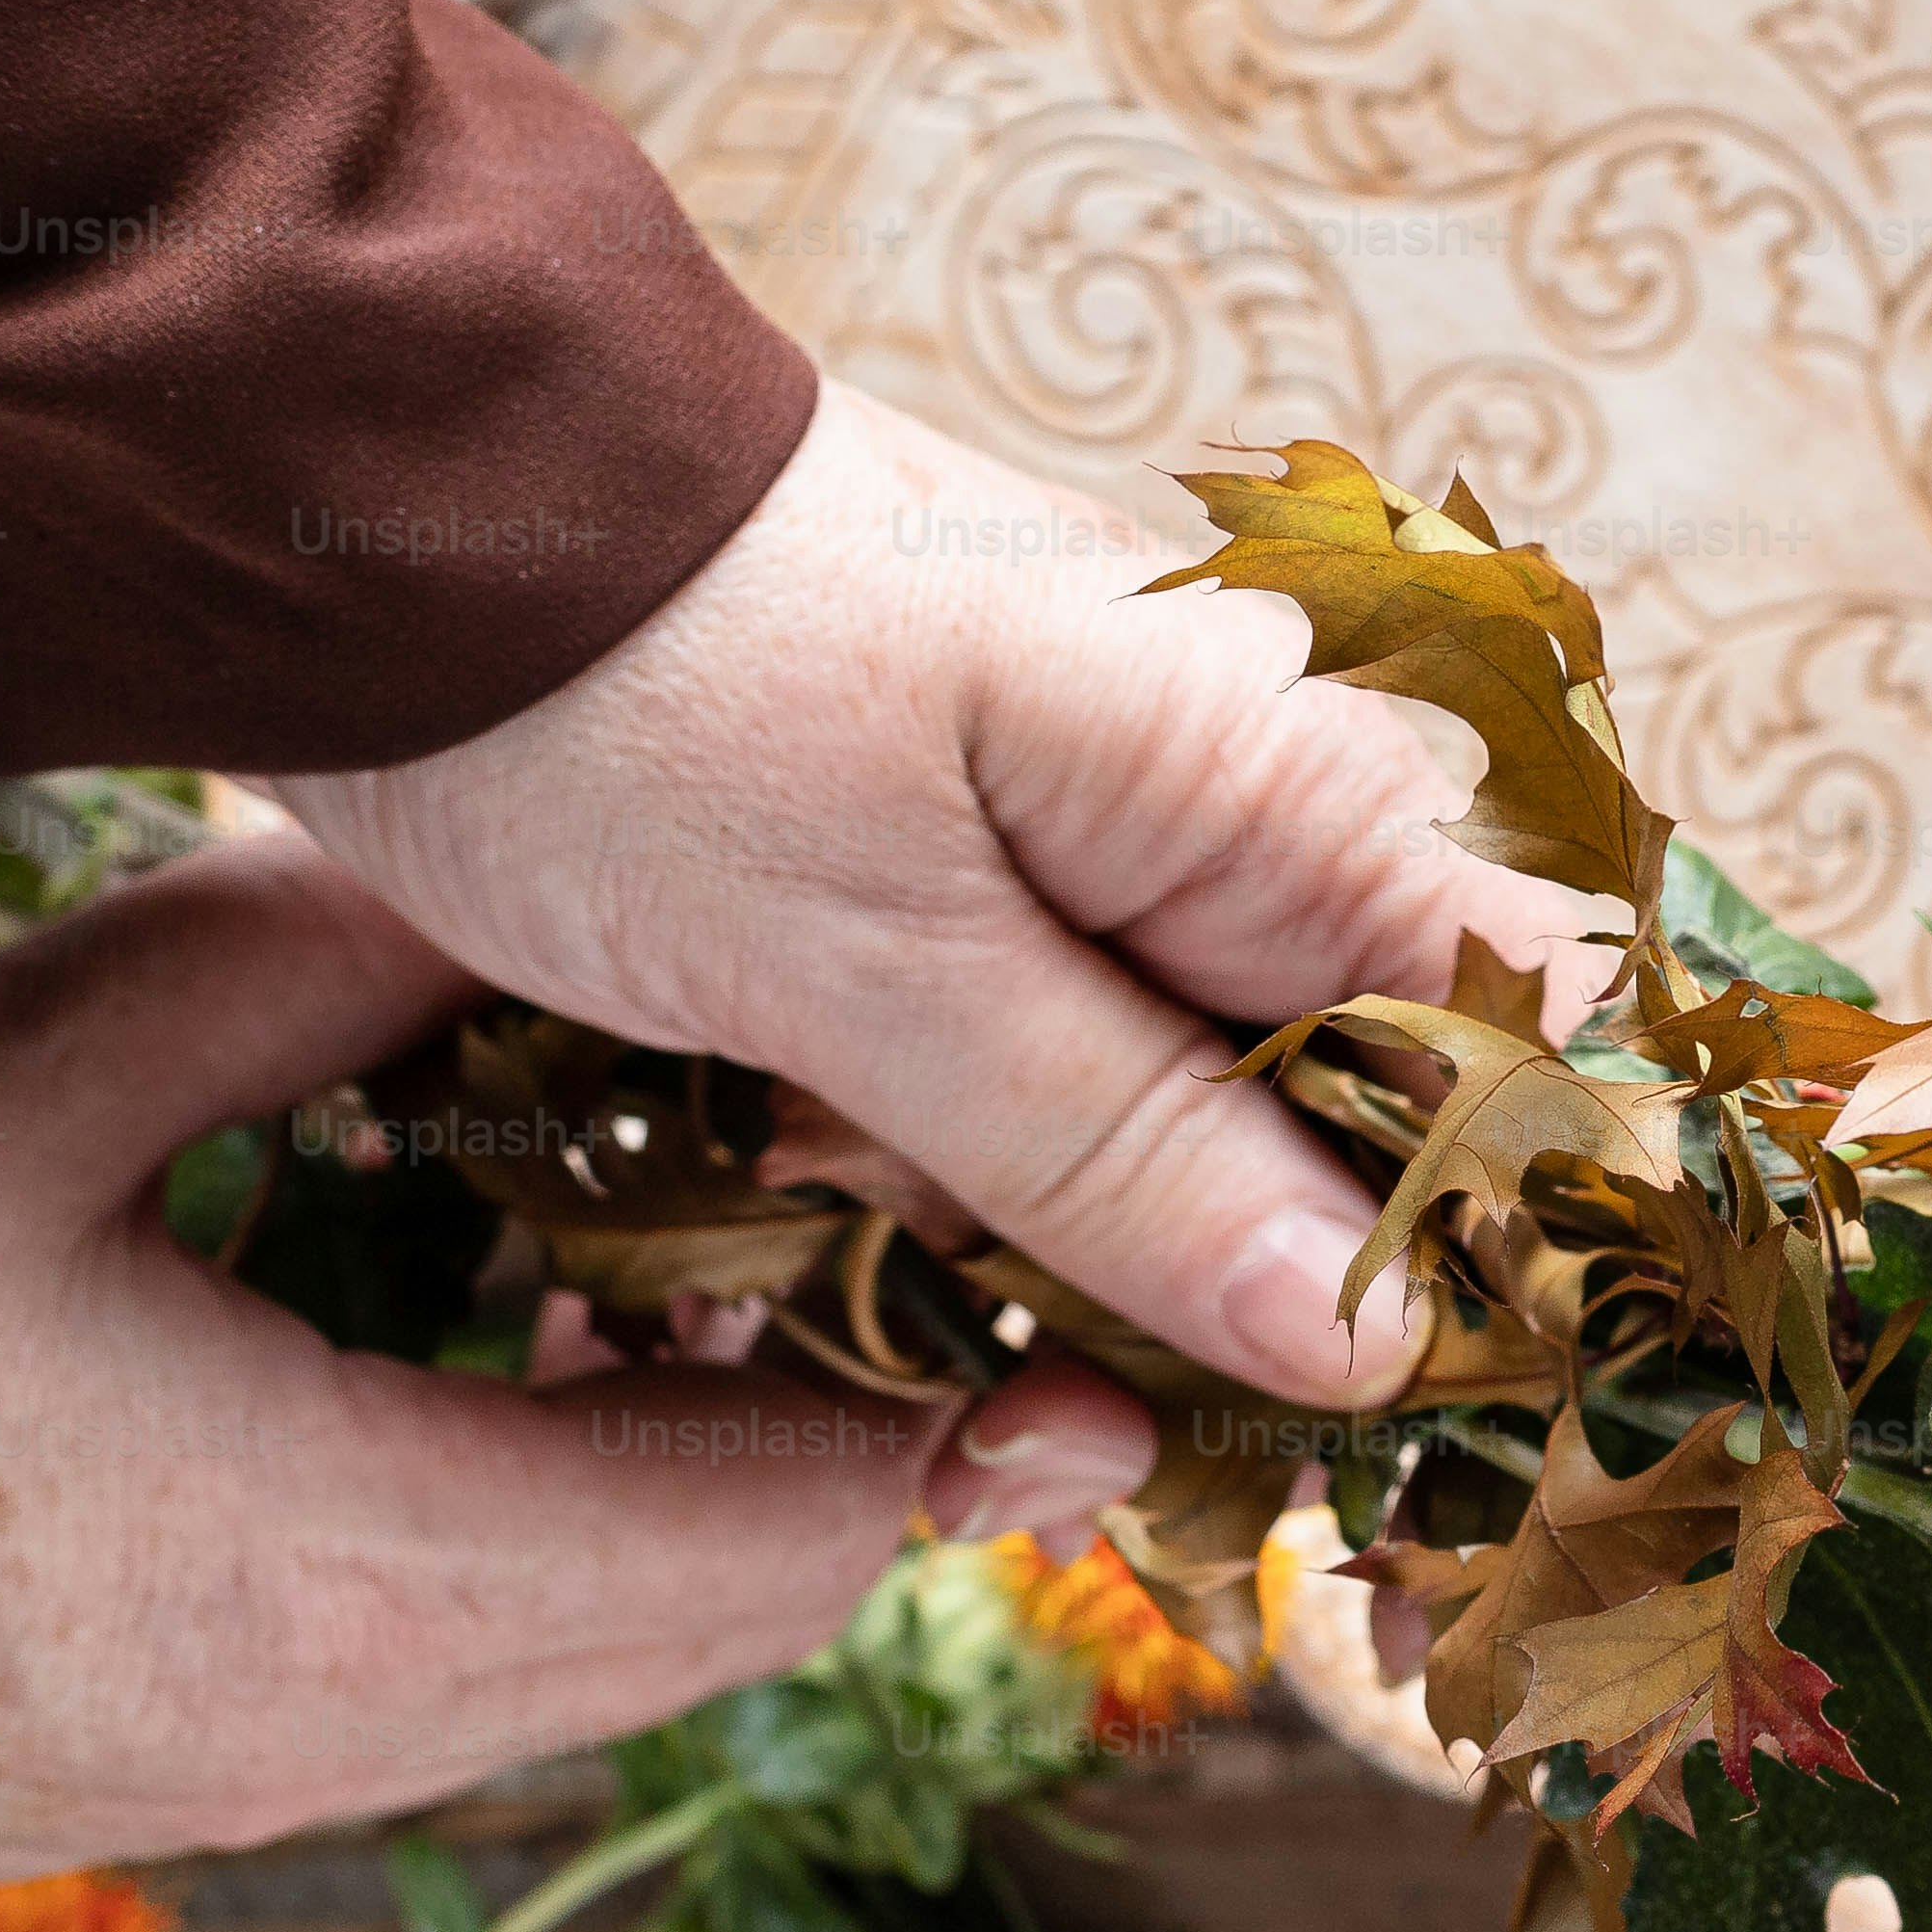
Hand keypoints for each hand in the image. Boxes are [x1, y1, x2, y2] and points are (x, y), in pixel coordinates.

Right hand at [0, 836, 1159, 1870]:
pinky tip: (490, 1385)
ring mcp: (223, 1790)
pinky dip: (532, 1555)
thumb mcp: (23, 1076)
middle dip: (841, 1446)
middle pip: (728, 1618)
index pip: (779, 1522)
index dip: (930, 1403)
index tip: (1034, 1287)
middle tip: (899, 1255)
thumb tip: (510, 893)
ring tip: (692, 1288)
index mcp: (352, 1572)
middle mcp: (330, 1733)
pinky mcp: (132, 1790)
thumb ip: (309, 978)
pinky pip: (442, 1693)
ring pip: (594, 1671)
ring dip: (684, 1507)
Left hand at [293, 385, 1602, 1415]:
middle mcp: (1266, 783)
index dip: (1490, 1244)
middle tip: (1094, 1433)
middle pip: (1388, 1095)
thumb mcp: (862, 968)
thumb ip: (1128, 1158)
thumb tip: (1372, 1347)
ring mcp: (1144, 814)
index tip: (1369, 1432)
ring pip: (1230, 1102)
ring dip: (1112, 1254)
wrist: (397, 499)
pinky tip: (891, 1250)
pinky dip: (1013, 1172)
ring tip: (953, 1362)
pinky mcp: (1023, 850)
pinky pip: (1098, 1055)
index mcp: (1291, 775)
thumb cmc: (628, 695)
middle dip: (1266, 1291)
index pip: (1535, 1035)